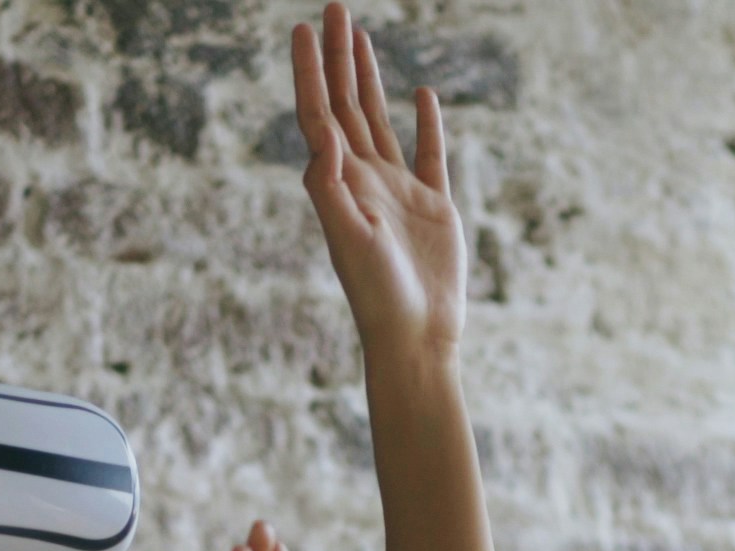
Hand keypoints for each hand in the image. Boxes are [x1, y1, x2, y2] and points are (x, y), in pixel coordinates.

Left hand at [291, 4, 464, 362]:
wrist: (415, 335)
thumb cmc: (376, 294)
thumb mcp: (347, 238)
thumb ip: (330, 186)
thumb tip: (321, 136)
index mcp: (339, 182)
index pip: (318, 113)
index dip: (309, 70)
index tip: (301, 28)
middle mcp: (363, 178)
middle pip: (346, 103)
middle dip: (338, 56)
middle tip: (334, 8)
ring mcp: (398, 189)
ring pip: (379, 119)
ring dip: (368, 77)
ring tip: (360, 36)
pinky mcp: (433, 205)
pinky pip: (427, 152)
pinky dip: (425, 122)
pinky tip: (421, 95)